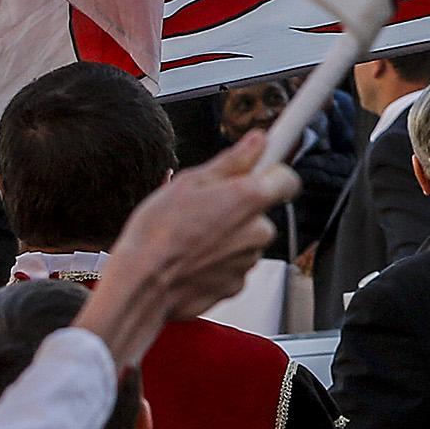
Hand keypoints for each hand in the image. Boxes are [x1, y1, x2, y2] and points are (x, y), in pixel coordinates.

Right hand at [80, 132, 296, 366]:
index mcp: (250, 198)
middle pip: (260, 212)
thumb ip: (232, 161)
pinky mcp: (235, 286)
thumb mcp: (190, 181)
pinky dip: (217, 262)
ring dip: (226, 236)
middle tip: (204, 207)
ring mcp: (248, 262)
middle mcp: (257, 231)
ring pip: (245, 240)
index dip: (271, 173)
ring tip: (191, 236)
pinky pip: (232, 266)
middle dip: (239, 209)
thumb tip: (257, 141)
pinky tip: (191, 258)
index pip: (287, 178)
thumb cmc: (158, 233)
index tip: (256, 171)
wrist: (142, 284)